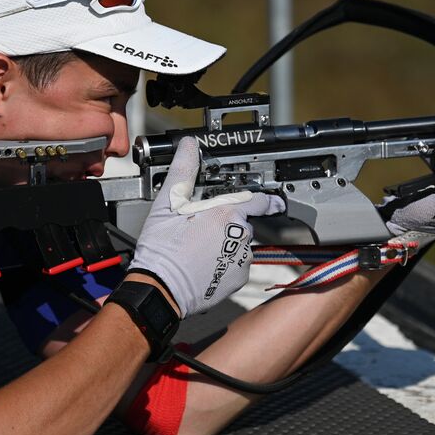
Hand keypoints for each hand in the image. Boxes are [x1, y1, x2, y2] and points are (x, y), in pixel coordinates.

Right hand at [129, 138, 285, 316]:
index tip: (272, 200)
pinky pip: (237, 267)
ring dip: (226, 246)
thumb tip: (189, 146)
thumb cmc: (164, 248)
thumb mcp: (169, 203)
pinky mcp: (239, 278)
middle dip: (228, 225)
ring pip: (240, 246)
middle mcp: (241, 234)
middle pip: (243, 223)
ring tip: (200, 249)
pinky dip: (225, 265)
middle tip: (203, 230)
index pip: (259, 200)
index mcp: (227, 211)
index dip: (266, 199)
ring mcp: (242, 258)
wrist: (162, 288)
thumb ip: (184, 170)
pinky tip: (205, 265)